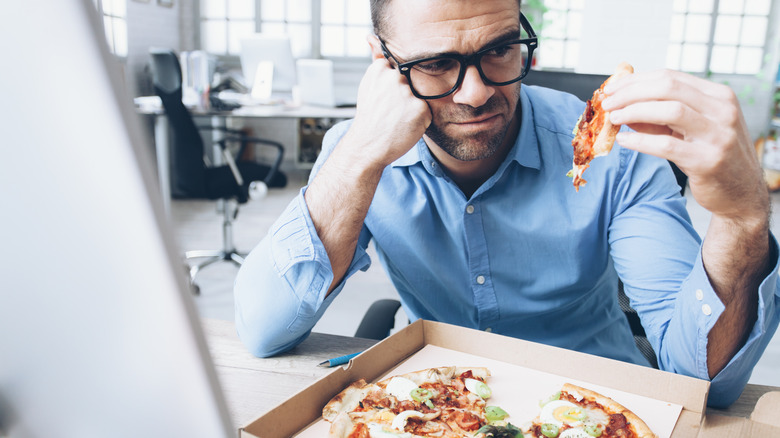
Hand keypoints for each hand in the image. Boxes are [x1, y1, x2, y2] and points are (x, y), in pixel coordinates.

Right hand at [347, 57, 432, 167]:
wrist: (367, 147)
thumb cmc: (369, 117)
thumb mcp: (369, 84)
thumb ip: (377, 60)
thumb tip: (371, 37)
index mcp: (380, 70)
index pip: (399, 71)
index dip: (393, 89)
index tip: (384, 102)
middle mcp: (394, 79)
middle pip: (410, 84)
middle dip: (404, 99)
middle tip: (390, 114)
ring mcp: (407, 94)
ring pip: (419, 98)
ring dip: (412, 110)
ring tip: (396, 121)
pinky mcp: (420, 109)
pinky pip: (427, 112)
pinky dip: (419, 122)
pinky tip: (404, 127)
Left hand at [603, 69, 768, 224]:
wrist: (740, 194)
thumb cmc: (709, 156)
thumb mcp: (689, 129)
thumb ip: (658, 115)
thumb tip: (620, 103)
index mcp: (718, 96)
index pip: (671, 77)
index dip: (636, 80)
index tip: (611, 88)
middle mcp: (722, 110)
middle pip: (668, 87)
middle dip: (631, 92)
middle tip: (608, 102)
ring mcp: (719, 135)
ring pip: (671, 110)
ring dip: (635, 111)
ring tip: (614, 118)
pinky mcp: (708, 160)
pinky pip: (667, 145)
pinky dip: (641, 141)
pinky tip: (623, 141)